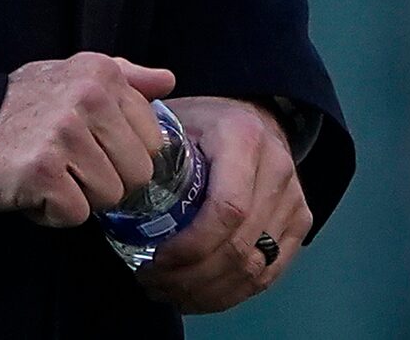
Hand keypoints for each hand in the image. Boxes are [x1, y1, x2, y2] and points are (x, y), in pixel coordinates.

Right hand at [0, 54, 175, 226]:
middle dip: (106, 181)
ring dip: (77, 198)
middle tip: (68, 168)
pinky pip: (76, 214)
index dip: (124, 155)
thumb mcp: (72, 76)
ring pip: (109, 196)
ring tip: (47, 176)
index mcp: (103, 75)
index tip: (92, 150)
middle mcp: (89, 99)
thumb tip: (168, 81)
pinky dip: (51, 214)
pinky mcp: (42, 171)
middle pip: (138, 173)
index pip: (154, 139)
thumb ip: (125, 77)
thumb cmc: (17, 107)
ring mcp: (66, 135)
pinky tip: (30, 191)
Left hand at [140, 97, 312, 312]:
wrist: (252, 115)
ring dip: (206, 292)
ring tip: (168, 290)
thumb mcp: (170, 121)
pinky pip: (269, 273)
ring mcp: (294, 196)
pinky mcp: (301, 219)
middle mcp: (278, 166)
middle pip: (239, 246)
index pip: (227, 210)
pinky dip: (230, 294)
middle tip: (151, 282)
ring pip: (255, 267)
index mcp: (243, 138)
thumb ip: (143, 147)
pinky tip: (197, 293)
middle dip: (189, 278)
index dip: (189, 248)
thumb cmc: (200, 125)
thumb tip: (108, 185)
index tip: (152, 261)